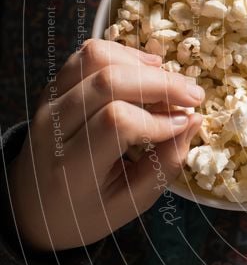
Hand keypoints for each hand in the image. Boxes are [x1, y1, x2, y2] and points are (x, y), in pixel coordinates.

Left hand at [9, 39, 203, 250]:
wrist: (34, 206)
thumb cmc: (89, 210)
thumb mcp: (132, 202)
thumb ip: (166, 163)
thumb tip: (194, 120)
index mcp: (71, 168)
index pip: (116, 121)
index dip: (158, 119)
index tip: (183, 125)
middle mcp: (53, 128)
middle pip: (108, 81)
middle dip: (161, 84)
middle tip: (194, 96)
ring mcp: (48, 102)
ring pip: (97, 58)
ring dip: (142, 65)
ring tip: (169, 83)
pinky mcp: (54, 87)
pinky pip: (88, 54)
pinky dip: (125, 55)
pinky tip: (148, 70)